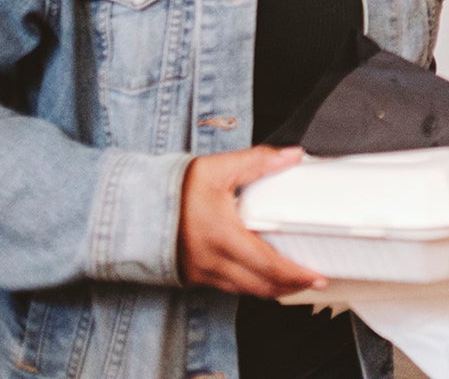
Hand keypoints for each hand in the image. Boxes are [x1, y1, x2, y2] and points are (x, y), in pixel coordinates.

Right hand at [178, 146, 326, 297]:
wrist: (132, 206)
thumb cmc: (173, 188)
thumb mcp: (218, 168)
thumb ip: (258, 162)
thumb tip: (292, 156)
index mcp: (223, 236)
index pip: (268, 265)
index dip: (295, 274)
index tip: (316, 277)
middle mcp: (213, 261)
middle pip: (261, 286)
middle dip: (290, 287)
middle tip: (313, 281)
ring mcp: (202, 272)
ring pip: (245, 291)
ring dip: (271, 289)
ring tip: (293, 281)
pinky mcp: (194, 275)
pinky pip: (228, 288)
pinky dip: (250, 286)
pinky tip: (261, 275)